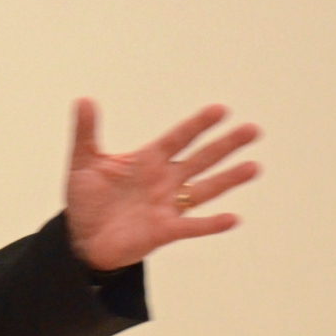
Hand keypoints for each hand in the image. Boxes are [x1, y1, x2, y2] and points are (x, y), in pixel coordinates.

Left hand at [65, 98, 259, 270]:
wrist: (81, 236)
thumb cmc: (86, 198)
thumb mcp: (83, 161)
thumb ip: (85, 131)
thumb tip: (83, 99)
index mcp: (148, 161)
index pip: (178, 138)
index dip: (198, 125)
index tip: (221, 110)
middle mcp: (164, 181)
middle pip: (200, 159)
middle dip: (225, 145)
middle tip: (253, 130)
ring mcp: (167, 206)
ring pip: (204, 189)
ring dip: (229, 179)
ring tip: (254, 166)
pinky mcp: (164, 231)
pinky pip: (191, 226)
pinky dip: (211, 224)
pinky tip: (232, 218)